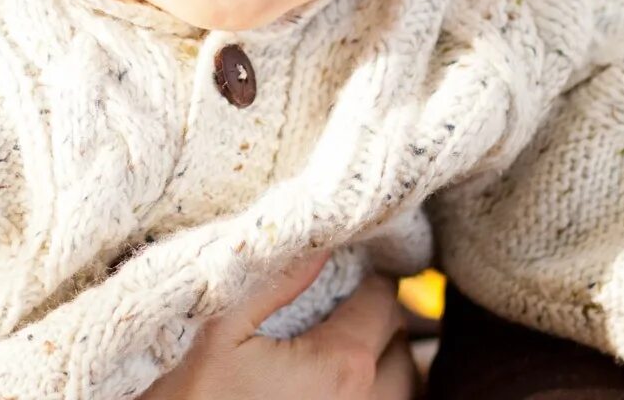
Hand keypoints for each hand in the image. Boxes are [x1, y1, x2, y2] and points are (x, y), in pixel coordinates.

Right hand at [140, 251, 416, 399]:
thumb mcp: (219, 332)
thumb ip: (275, 281)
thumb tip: (320, 239)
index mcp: (340, 366)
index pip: (383, 303)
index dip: (369, 280)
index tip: (351, 271)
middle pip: (402, 347)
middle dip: (381, 322)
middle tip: (349, 308)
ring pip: (404, 389)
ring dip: (387, 364)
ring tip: (354, 347)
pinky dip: (380, 394)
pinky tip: (348, 386)